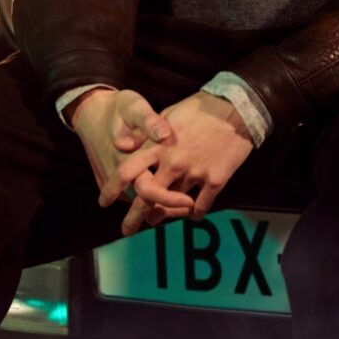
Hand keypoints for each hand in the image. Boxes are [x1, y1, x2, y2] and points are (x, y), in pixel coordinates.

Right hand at [70, 88, 195, 216]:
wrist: (91, 113)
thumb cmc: (118, 108)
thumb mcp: (133, 107)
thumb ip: (149, 122)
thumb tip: (165, 135)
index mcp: (125, 160)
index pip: (148, 192)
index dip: (169, 200)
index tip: (190, 202)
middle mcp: (116, 177)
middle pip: (145, 205)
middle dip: (170, 210)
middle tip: (192, 207)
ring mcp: (112, 184)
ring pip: (139, 204)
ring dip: (161, 207)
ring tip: (186, 204)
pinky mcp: (111, 185)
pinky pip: (132, 197)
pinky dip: (151, 200)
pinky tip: (170, 194)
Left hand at [98, 91, 254, 235]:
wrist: (235, 108)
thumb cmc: (198, 110)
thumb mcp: (166, 115)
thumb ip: (143, 134)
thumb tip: (119, 146)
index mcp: (158, 145)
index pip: (127, 170)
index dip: (112, 188)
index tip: (103, 201)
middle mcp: (173, 162)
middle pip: (146, 198)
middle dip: (133, 218)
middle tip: (126, 229)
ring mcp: (195, 173)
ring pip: (172, 206)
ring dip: (163, 216)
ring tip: (155, 220)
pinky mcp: (215, 180)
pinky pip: (199, 208)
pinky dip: (193, 214)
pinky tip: (190, 212)